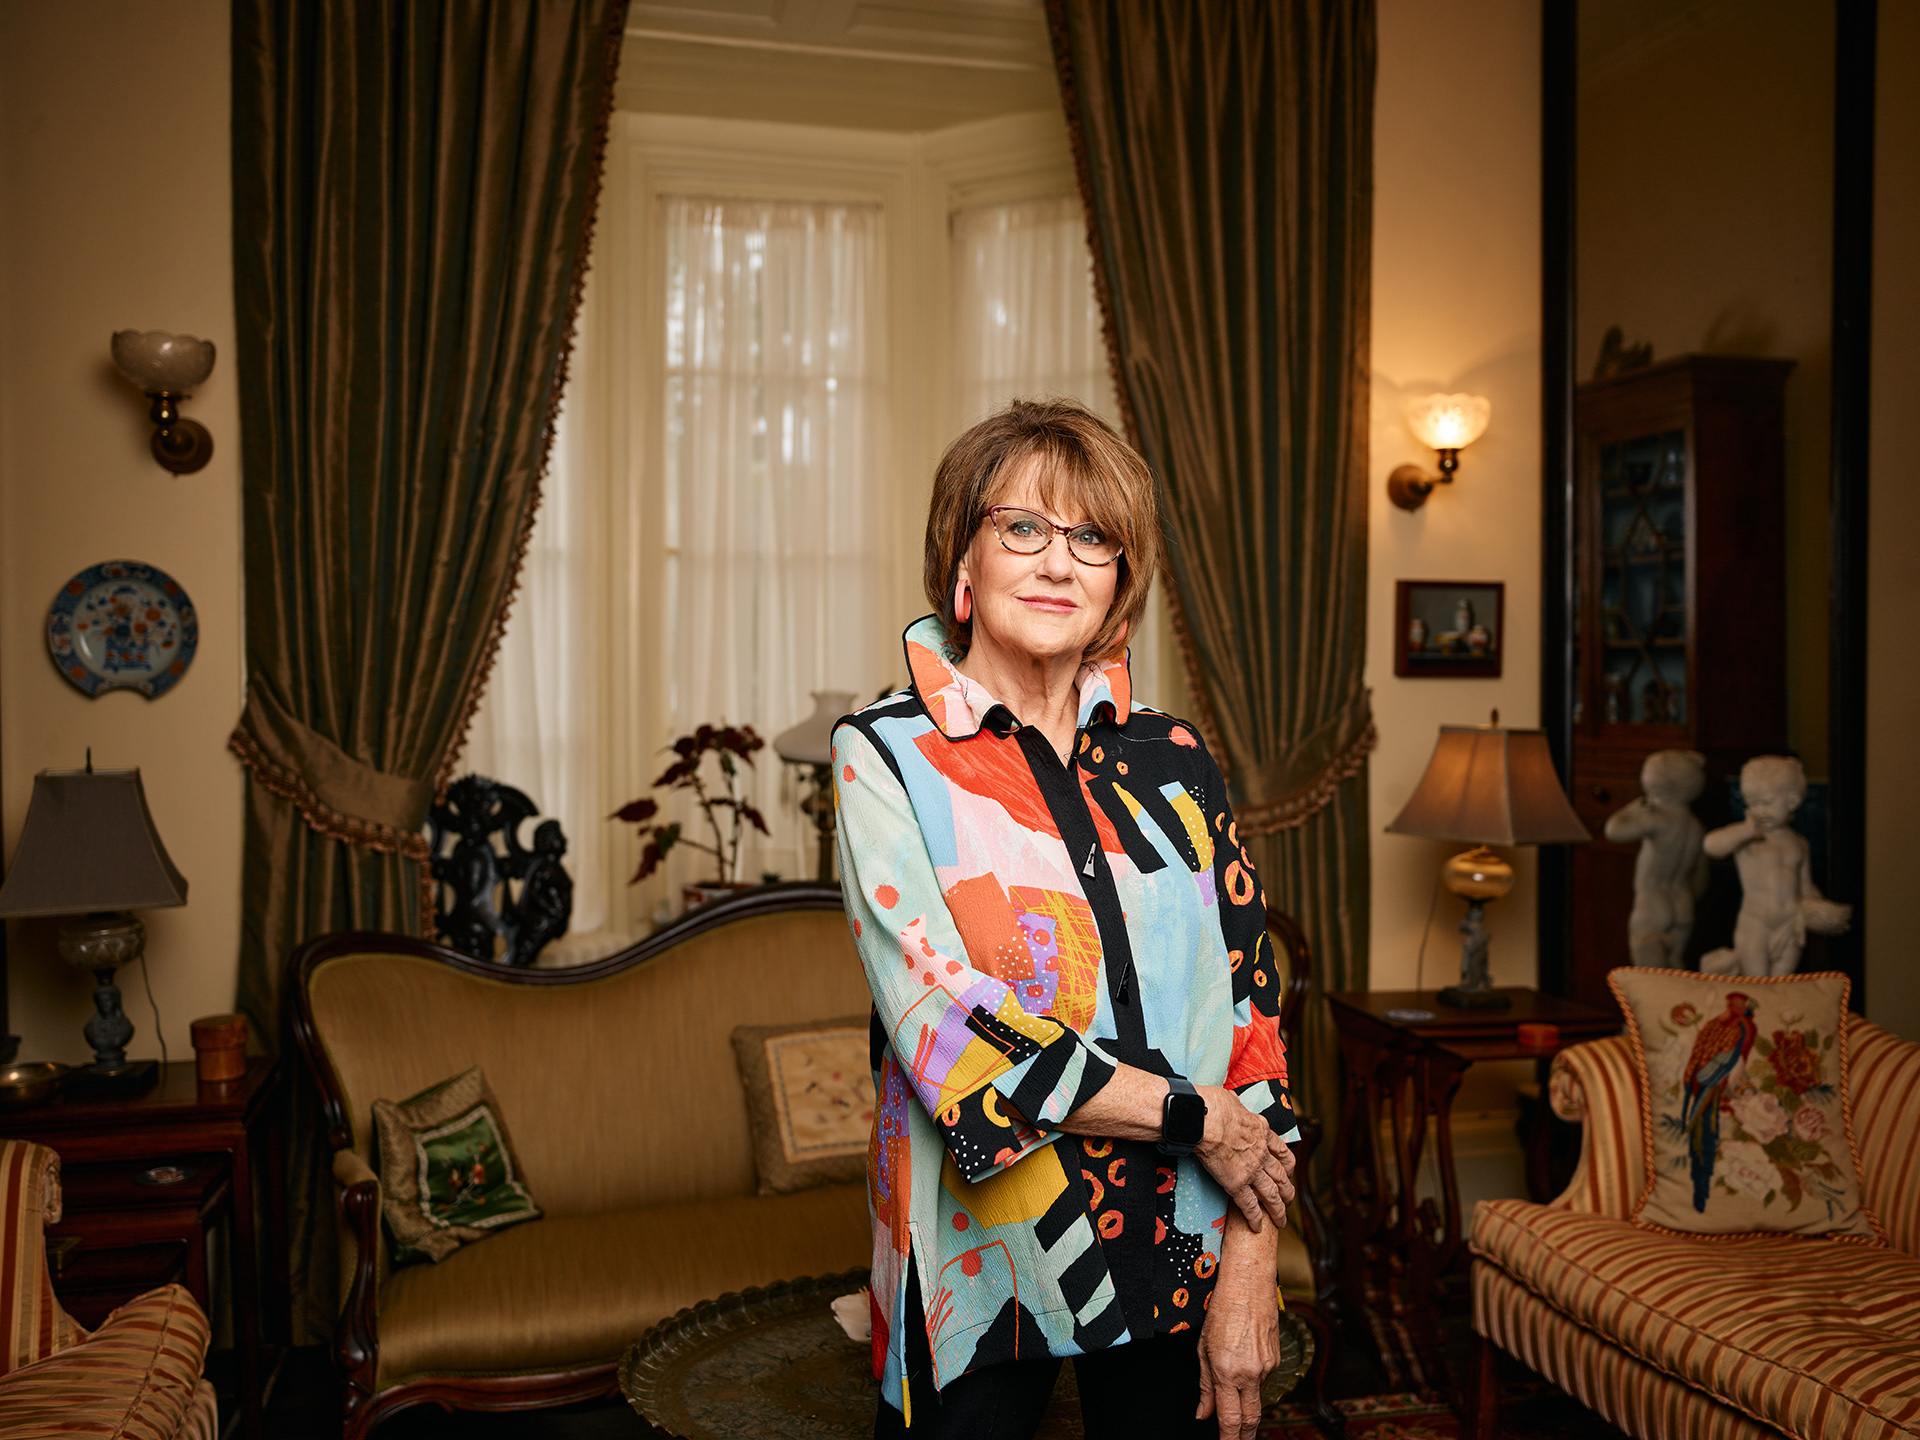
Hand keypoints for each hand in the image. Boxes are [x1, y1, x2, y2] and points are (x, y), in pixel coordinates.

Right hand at [1193, 1086, 1293, 1231]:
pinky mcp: (1236, 1184)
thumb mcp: (1233, 1101)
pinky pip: (1250, 1206)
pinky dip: (1255, 1218)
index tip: (1288, 1172)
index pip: (1283, 1153)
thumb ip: (1237, 1108)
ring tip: (1281, 1221)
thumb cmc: (1213, 1105)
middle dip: (1287, 1192)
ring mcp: (1251, 1171)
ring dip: (1278, 1210)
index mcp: (1262, 1132)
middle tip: (1288, 1201)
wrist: (1203, 1119)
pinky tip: (1258, 1227)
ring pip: (1272, 1195)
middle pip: (1281, 1178)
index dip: (1288, 1166)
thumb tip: (1232, 1105)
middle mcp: (1262, 1154)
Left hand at [1196, 1223, 1280, 1439]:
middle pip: (1250, 1420)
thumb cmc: (1222, 1309)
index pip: (1230, 1420)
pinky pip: (1263, 1380)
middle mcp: (1251, 1373)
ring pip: (1256, 1398)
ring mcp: (1267, 1367)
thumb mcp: (1202, 1347)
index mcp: (1227, 1371)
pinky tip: (1244, 1365)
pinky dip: (1252, 1382)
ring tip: (1233, 1390)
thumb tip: (1203, 1413)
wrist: (1250, 1282)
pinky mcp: (1277, 1359)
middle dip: (1243, 1437)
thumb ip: (1204, 1385)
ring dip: (1245, 1403)